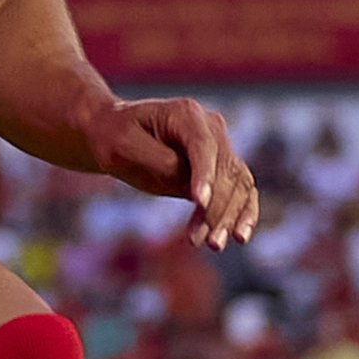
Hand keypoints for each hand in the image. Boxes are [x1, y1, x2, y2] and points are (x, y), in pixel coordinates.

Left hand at [83, 96, 258, 249]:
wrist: (116, 134)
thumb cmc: (115, 138)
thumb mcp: (124, 147)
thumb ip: (158, 162)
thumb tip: (190, 185)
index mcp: (186, 113)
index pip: (203, 146)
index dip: (204, 175)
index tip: (199, 203)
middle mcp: (211, 127)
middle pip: (227, 169)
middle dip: (219, 208)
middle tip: (209, 242)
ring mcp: (219, 148)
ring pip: (239, 184)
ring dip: (231, 216)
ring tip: (214, 245)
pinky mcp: (220, 170)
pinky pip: (241, 191)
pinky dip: (243, 213)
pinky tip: (238, 237)